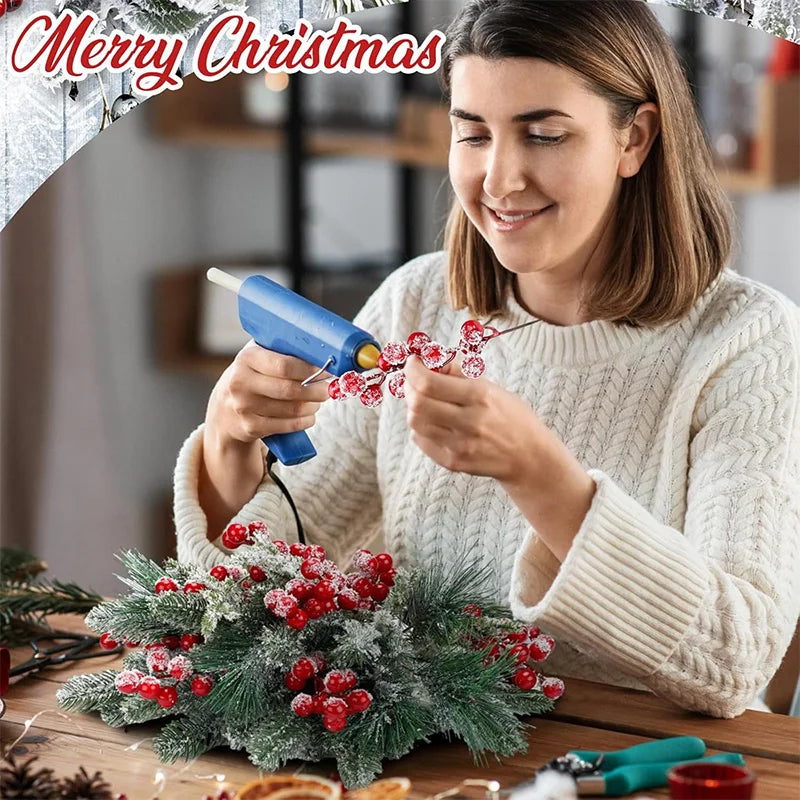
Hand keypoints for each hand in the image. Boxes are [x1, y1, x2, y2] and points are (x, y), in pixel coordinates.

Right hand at [205, 340, 330, 446]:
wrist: (224, 409)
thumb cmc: (252, 376)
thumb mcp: (258, 356)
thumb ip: (282, 350)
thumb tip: (321, 351)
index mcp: (247, 358)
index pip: (285, 365)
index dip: (310, 370)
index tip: (328, 370)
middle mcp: (241, 382)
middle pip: (291, 389)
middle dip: (317, 390)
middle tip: (329, 388)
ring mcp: (244, 407)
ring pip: (293, 409)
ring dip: (313, 405)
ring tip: (318, 400)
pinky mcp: (250, 427)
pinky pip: (288, 426)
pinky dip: (305, 421)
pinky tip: (309, 415)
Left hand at [404, 354, 595, 560]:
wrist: (528, 457)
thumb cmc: (510, 416)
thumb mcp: (492, 387)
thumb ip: (458, 372)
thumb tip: (428, 359)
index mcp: (480, 396)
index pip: (429, 383)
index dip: (412, 370)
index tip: (413, 363)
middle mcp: (469, 422)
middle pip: (417, 403)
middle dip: (410, 388)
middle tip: (415, 382)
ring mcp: (460, 446)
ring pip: (415, 422)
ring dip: (414, 407)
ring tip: (427, 402)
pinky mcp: (453, 463)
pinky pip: (421, 440)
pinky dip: (421, 427)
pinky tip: (434, 422)